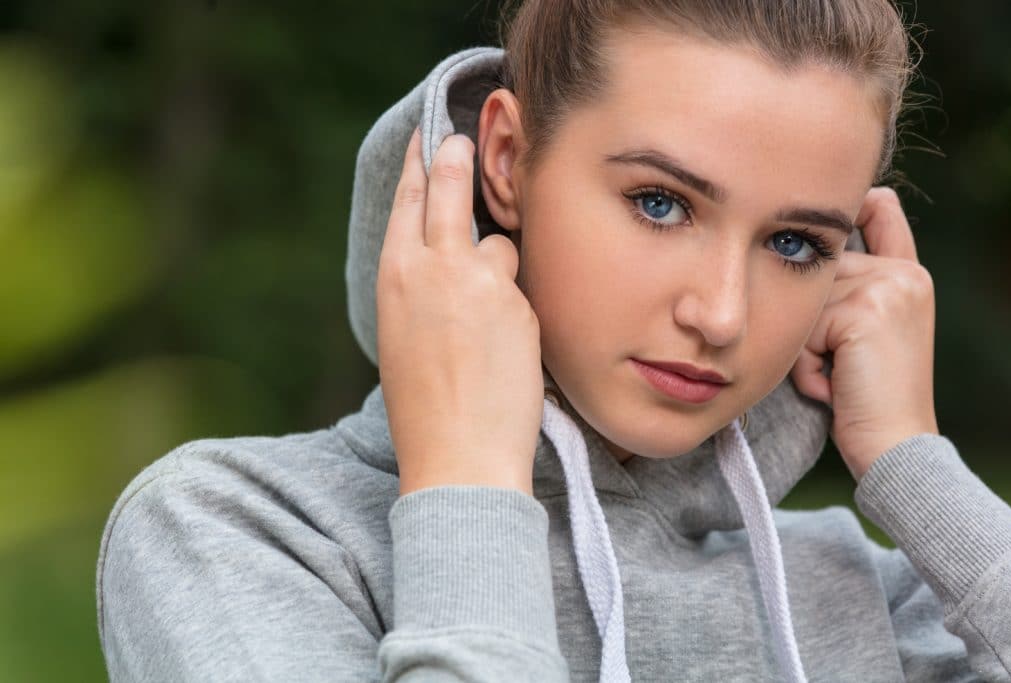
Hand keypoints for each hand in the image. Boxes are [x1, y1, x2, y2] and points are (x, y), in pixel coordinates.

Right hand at [376, 128, 543, 495]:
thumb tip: (447, 265)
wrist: (460, 453)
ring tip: (486, 324)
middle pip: (449, 189)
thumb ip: (422, 290)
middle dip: (455, 159)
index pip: (409, 201)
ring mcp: (481, 280)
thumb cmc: (423, 408)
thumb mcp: (402, 337)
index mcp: (396, 275)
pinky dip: (516, 307)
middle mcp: (435, 266)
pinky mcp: (520, 302)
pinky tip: (505, 349)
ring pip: (498, 246)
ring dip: (497, 267)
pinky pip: (521, 288)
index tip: (429, 141)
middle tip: (462, 141)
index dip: (421, 167)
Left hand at [790, 187, 939, 481]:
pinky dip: (807, 363)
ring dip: (806, 345)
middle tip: (841, 368)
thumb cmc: (864, 401)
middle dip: (810, 322)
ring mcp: (888, 286)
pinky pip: (803, 325)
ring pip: (805, 297)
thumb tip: (800, 260)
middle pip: (817, 268)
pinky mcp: (867, 308)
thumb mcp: (859, 339)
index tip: (858, 188)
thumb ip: (847, 297)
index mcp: (907, 277)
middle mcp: (903, 274)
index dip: (862, 202)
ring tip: (837, 377)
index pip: (881, 215)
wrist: (893, 447)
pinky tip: (836, 385)